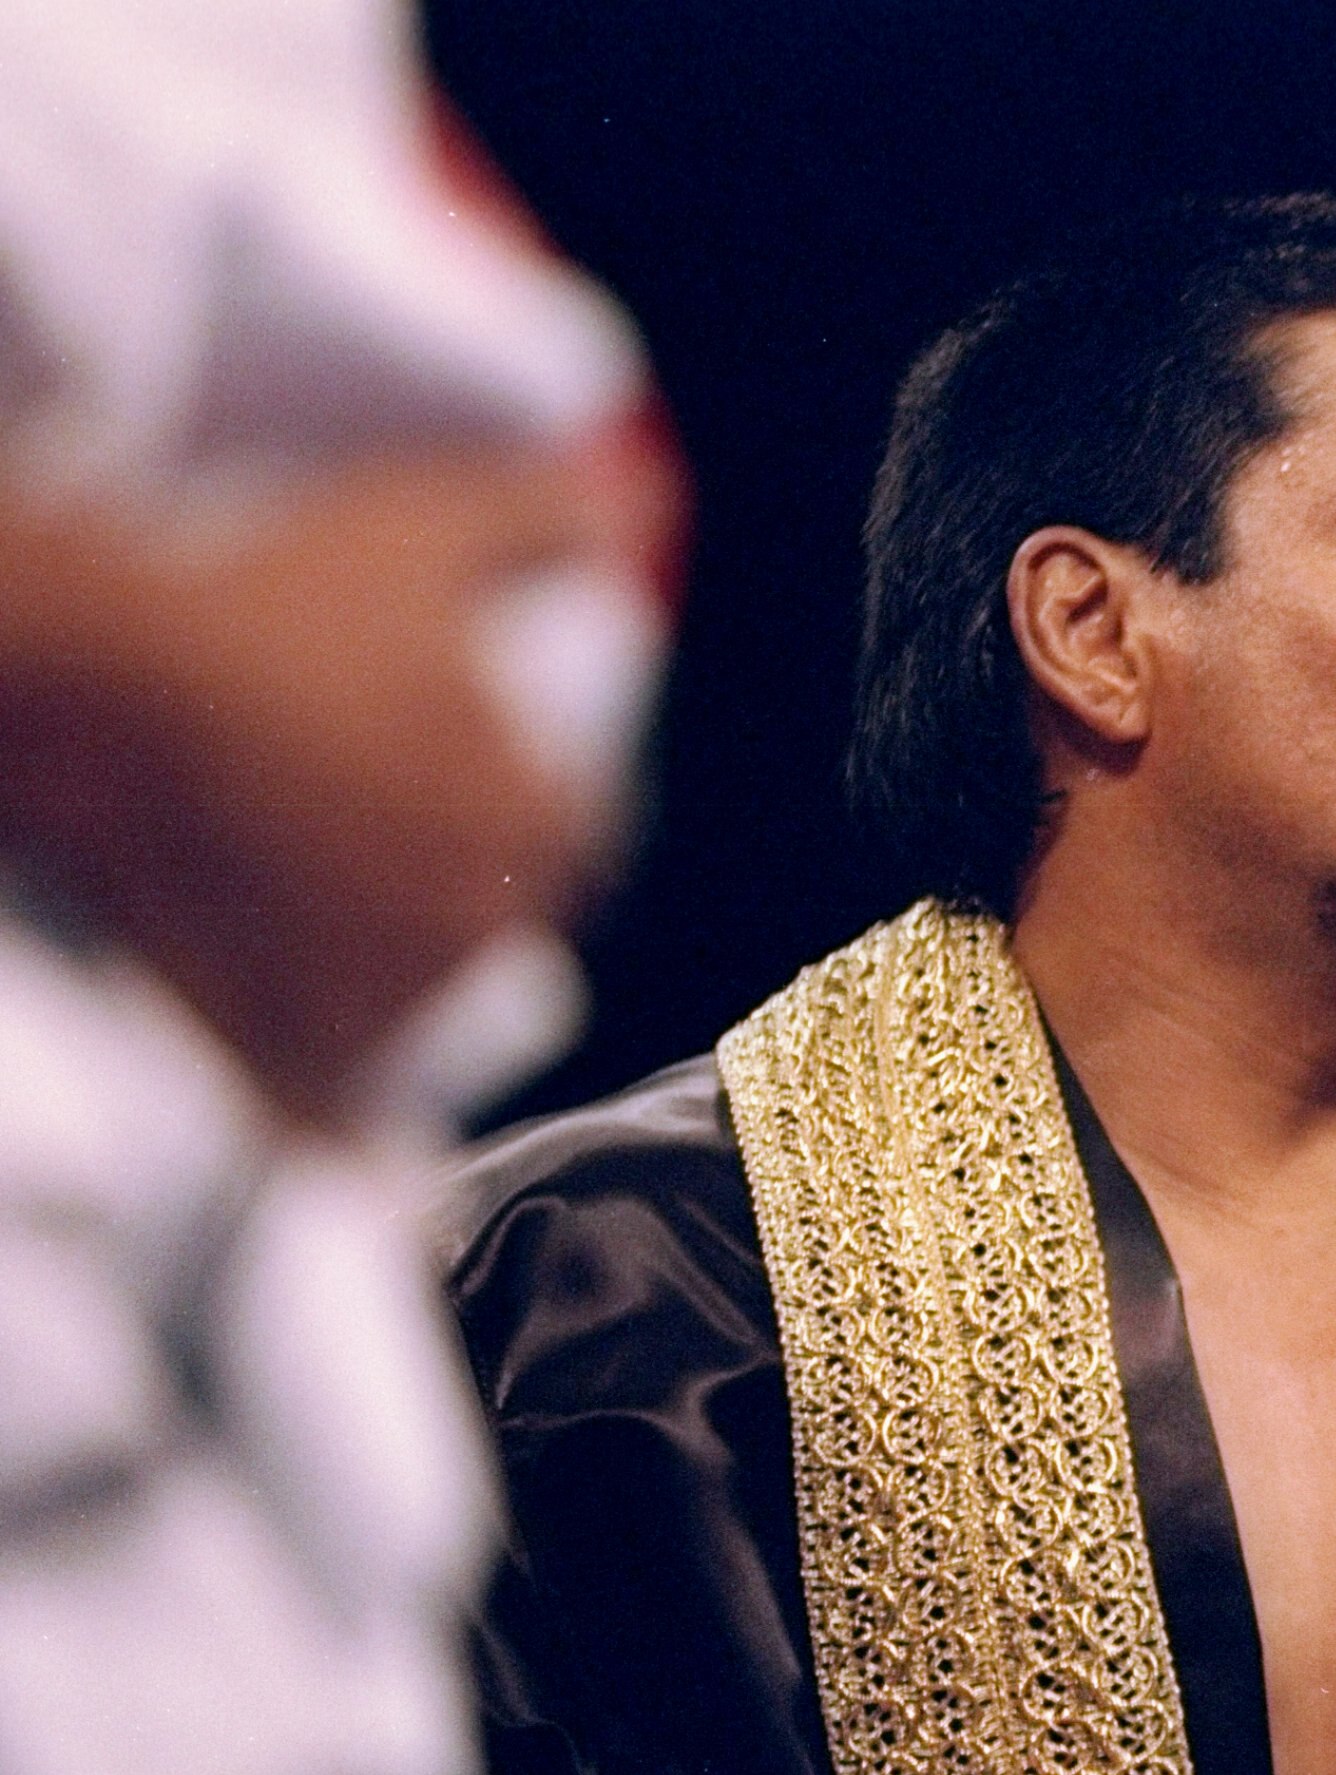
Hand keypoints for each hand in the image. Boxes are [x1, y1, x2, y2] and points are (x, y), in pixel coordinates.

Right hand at [0, 448, 662, 1124]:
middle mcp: (478, 931)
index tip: (457, 774)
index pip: (575, 838)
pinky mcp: (285, 1048)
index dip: (527, 804)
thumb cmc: (266, 601)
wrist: (91, 687)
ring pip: (417, 993)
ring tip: (316, 897)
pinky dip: (336, 1094)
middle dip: (456, 881)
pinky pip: (336, 1097)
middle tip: (373, 827)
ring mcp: (379, 1000)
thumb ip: (544, 520)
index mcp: (539, 829)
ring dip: (392, 960)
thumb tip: (632, 505)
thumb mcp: (418, 529)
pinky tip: (316, 1079)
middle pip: (496, 919)